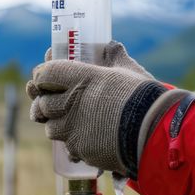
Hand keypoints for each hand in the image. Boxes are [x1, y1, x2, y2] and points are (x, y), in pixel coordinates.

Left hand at [27, 41, 184, 177]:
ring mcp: (73, 129)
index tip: (42, 77)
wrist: (153, 130)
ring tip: (70, 123)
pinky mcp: (80, 149)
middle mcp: (71, 103)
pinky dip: (73, 144)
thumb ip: (116, 56)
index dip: (41, 75)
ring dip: (57, 125)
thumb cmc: (143, 96)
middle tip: (52, 101)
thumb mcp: (129, 70)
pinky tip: (85, 139)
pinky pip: (68, 148)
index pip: (46, 73)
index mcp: (82, 78)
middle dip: (45, 102)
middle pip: (42, 103)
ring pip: (51, 128)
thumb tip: (110, 45)